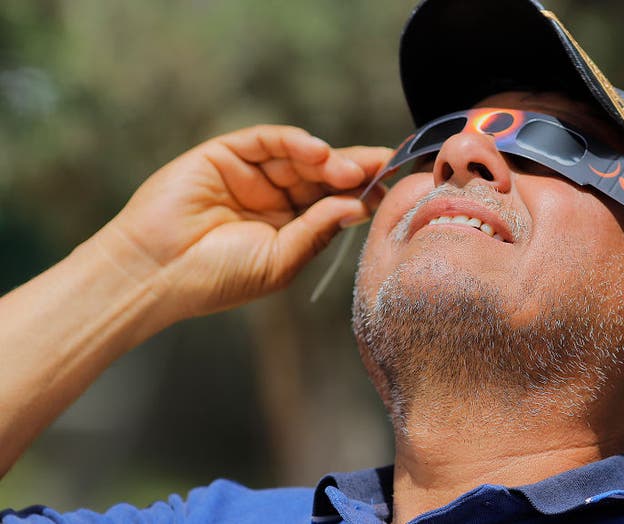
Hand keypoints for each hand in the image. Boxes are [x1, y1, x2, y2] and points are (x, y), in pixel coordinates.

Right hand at [103, 125, 391, 318]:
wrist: (156, 273)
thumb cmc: (216, 278)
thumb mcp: (281, 261)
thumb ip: (318, 231)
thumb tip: (360, 206)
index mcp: (288, 227)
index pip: (332, 202)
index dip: (362, 192)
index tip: (394, 186)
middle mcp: (272, 198)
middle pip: (322, 175)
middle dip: (354, 169)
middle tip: (385, 166)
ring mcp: (249, 175)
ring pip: (298, 156)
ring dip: (328, 158)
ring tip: (350, 169)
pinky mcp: (224, 154)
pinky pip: (266, 140)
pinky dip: (294, 141)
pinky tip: (317, 153)